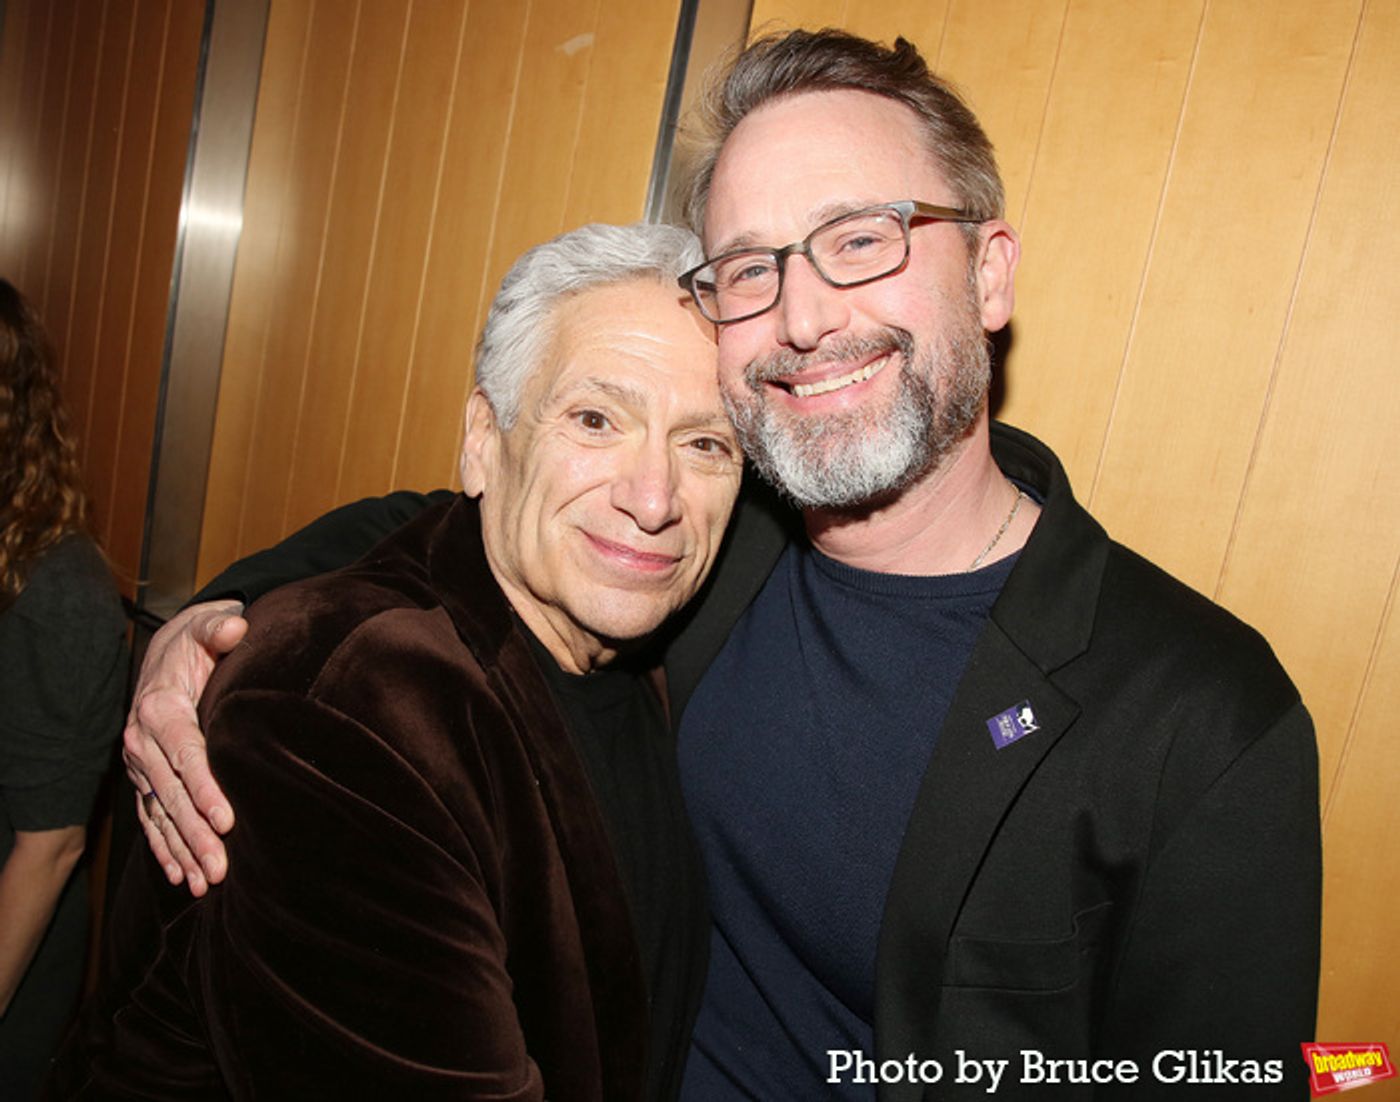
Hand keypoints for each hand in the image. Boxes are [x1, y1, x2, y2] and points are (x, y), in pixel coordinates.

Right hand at [123, 600, 246, 895]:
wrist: (164, 655)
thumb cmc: (196, 644)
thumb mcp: (204, 629)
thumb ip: (219, 628)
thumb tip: (235, 626)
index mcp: (159, 710)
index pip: (186, 755)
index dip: (206, 788)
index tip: (227, 818)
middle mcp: (142, 743)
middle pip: (173, 795)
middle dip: (197, 834)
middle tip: (222, 867)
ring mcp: (139, 766)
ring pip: (162, 815)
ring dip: (184, 850)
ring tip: (207, 883)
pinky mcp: (143, 780)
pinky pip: (151, 819)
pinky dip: (165, 849)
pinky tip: (181, 876)